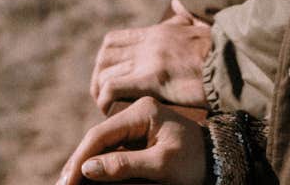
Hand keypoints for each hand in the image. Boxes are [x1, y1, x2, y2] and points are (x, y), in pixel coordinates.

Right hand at [55, 96, 207, 184]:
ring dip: (85, 166)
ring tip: (68, 183)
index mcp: (142, 112)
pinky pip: (112, 151)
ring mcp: (136, 125)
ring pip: (101, 146)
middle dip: (78, 163)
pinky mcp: (138, 138)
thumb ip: (125, 165)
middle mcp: (136, 113)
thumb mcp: (162, 165)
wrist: (221, 160)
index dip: (80, 160)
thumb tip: (88, 169)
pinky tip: (86, 179)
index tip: (67, 182)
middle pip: (97, 139)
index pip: (100, 135)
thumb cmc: (195, 162)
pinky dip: (98, 165)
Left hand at [91, 0, 211, 110]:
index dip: (104, 60)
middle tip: (103, 96)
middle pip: (104, 56)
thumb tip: (178, 2)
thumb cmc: (222, 53)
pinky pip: (114, 87)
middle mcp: (149, 42)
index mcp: (157, 32)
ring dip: (99, 91)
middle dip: (98, 76)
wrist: (237, 64)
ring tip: (106, 108)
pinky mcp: (154, 78)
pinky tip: (110, 110)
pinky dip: (106, 99)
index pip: (114, 40)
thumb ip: (185, 15)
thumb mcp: (200, 25)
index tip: (108, 78)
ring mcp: (150, 59)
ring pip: (106, 72)